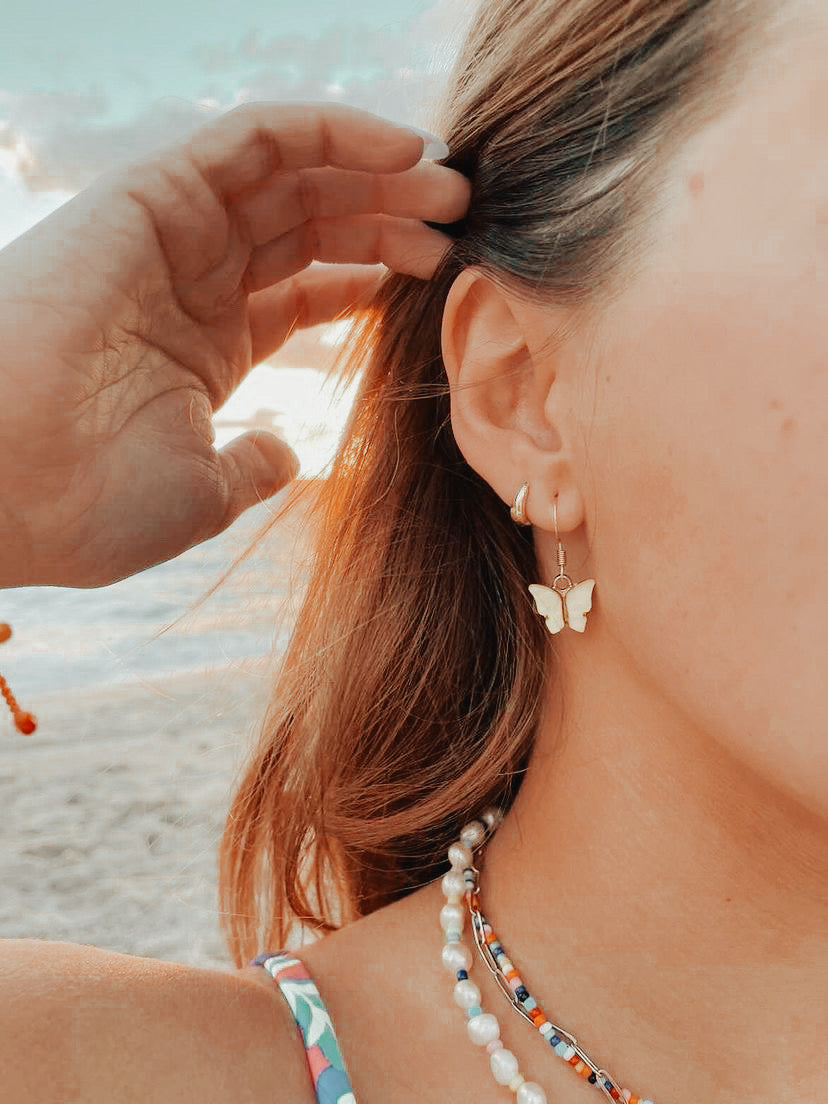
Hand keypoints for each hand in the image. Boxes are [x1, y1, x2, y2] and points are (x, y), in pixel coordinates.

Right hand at [0, 101, 468, 587]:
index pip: (305, 290)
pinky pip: (252, 138)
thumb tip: (289, 453)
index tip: (440, 274)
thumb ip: (250, 465)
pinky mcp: (149, 194)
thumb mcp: (200, 494)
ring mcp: (170, 238)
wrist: (5, 488)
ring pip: (291, 176)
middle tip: (463, 221)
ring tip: (450, 188)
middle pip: (309, 225)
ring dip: (374, 172)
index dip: (373, 274)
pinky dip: (328, 131)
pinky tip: (398, 148)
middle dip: (389, 217)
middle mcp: (189, 284)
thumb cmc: (90, 507)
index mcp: (203, 348)